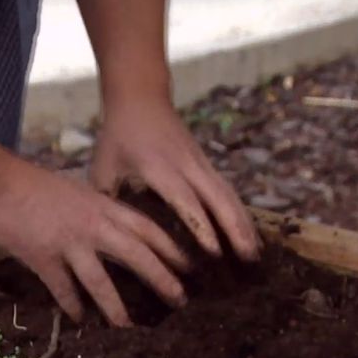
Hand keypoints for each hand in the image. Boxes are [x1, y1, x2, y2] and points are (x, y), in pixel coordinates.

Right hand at [0, 158, 190, 326]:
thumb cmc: (35, 186)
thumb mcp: (77, 193)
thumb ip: (98, 213)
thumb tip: (117, 234)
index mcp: (102, 205)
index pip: (147, 227)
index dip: (171, 247)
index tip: (190, 265)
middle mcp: (92, 224)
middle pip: (136, 254)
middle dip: (162, 278)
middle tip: (180, 300)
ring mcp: (68, 242)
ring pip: (100, 279)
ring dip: (116, 306)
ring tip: (128, 327)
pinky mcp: (43, 258)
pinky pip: (63, 289)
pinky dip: (72, 305)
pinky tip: (79, 320)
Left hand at [89, 98, 261, 260]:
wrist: (140, 98)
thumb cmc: (117, 137)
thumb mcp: (102, 168)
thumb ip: (107, 202)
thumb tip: (110, 239)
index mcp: (158, 167)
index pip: (184, 199)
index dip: (200, 225)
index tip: (214, 251)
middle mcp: (186, 164)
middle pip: (218, 197)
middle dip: (235, 228)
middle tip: (249, 259)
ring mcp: (200, 162)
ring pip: (227, 194)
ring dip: (243, 223)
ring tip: (255, 253)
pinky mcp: (206, 164)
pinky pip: (226, 190)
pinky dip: (238, 212)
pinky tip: (246, 234)